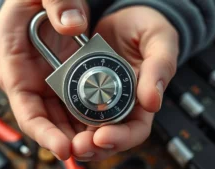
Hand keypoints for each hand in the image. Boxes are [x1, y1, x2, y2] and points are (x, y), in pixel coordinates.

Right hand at [0, 0, 88, 159]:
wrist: (43, 2)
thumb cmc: (32, 0)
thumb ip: (56, 3)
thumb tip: (74, 25)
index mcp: (16, 67)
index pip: (26, 111)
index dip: (43, 133)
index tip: (63, 147)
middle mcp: (32, 84)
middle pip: (48, 124)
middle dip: (68, 141)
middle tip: (92, 148)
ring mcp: (50, 87)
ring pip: (65, 121)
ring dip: (83, 135)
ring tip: (104, 142)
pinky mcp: (66, 85)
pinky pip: (78, 109)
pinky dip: (91, 120)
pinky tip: (108, 127)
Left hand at [70, 6, 177, 159]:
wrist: (124, 19)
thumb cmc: (146, 30)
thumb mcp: (159, 40)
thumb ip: (160, 67)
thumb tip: (153, 101)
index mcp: (143, 98)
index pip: (135, 129)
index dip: (121, 138)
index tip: (103, 137)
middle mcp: (121, 104)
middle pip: (108, 137)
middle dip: (93, 146)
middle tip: (78, 146)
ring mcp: (101, 100)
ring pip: (88, 130)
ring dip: (76, 140)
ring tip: (64, 143)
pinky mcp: (83, 92)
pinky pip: (72, 110)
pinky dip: (64, 121)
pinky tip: (54, 125)